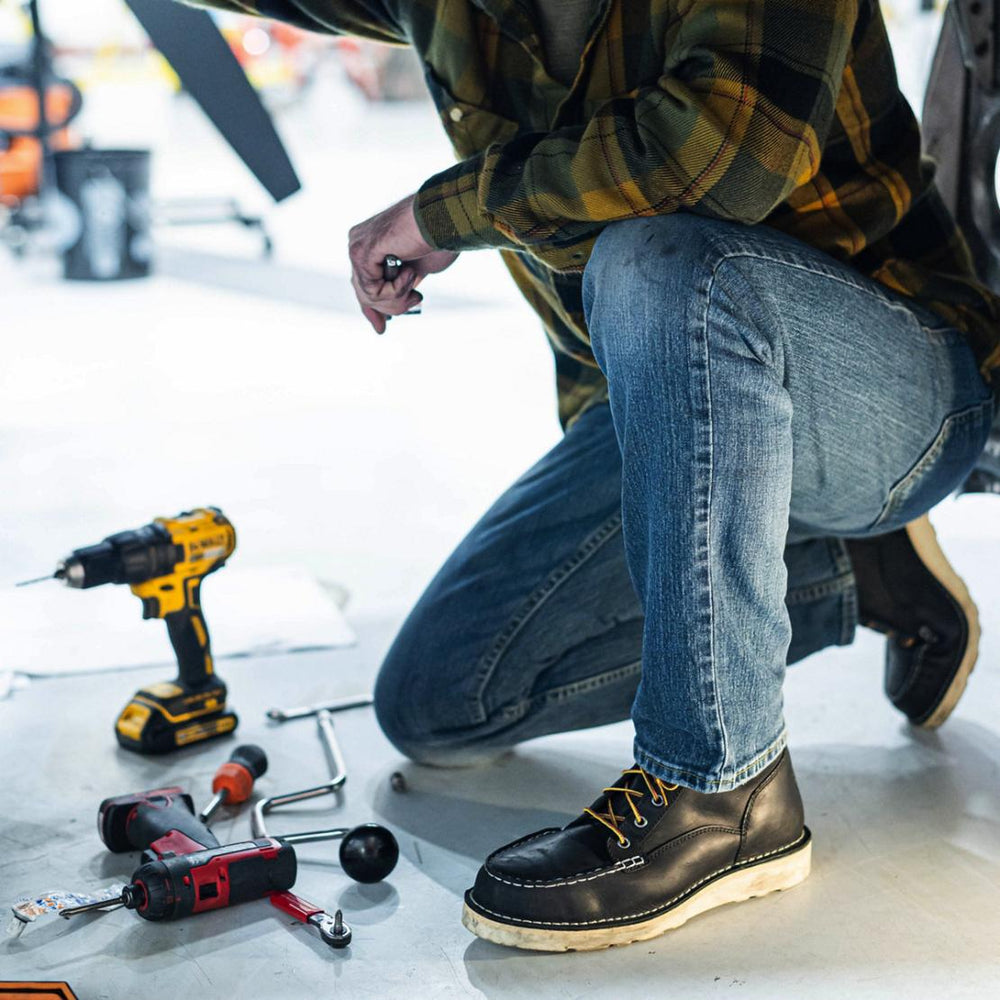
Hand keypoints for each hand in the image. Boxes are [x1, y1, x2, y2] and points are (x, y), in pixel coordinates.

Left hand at [348, 194, 458, 333]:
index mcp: (368, 245)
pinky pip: (373, 290)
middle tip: (416, 298)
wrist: (444, 220)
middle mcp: (358, 243)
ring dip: (397, 299)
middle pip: (364, 293)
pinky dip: (395, 290)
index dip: (372, 310)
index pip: (362, 285)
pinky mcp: (362, 251)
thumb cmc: (436, 241)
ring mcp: (357, 246)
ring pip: (368, 296)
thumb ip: (395, 290)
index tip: (381, 328)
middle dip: (391, 305)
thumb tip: (384, 318)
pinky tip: (409, 274)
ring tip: (415, 288)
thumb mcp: (411, 274)